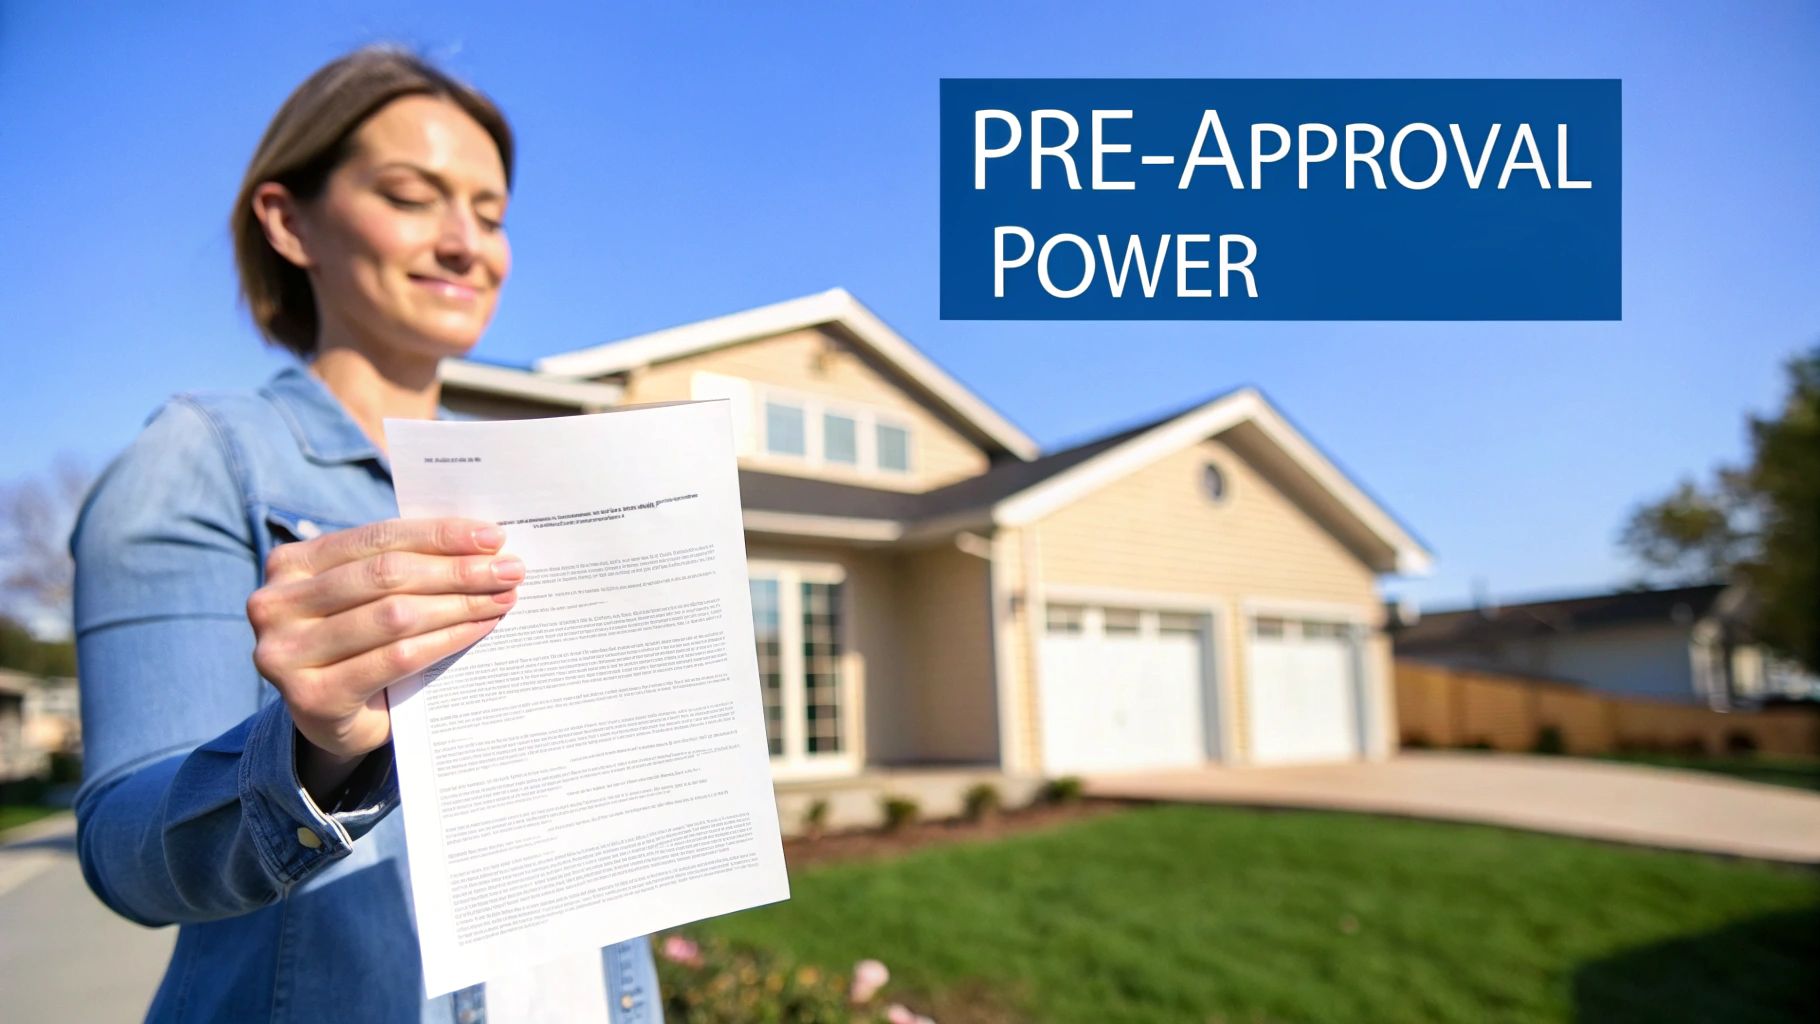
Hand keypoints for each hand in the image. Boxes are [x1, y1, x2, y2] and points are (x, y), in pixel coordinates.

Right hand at [248, 518, 521, 768]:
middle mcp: (275, 604)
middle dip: (457, 570)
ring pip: (394, 616)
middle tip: (509, 570)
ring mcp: (286, 653)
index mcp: (290, 564)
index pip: (377, 538)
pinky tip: (479, 630)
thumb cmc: (360, 643)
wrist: (332, 720)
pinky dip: (446, 640)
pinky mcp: (310, 697)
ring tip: (502, 598)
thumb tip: (483, 543)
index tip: (493, 536)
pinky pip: (396, 659)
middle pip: (387, 575)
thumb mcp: (368, 596)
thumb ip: (402, 566)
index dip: (438, 535)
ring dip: (459, 605)